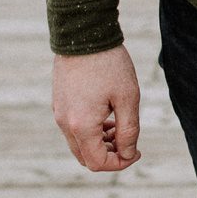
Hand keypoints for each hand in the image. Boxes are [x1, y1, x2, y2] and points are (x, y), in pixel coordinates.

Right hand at [53, 46, 141, 172]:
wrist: (83, 34)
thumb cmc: (110, 65)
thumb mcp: (128, 98)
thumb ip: (129, 131)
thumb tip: (129, 154)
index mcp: (82, 126)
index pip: (98, 163)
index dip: (120, 163)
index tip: (138, 151)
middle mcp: (65, 123)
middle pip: (85, 157)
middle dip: (109, 155)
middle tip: (129, 141)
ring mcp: (59, 113)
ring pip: (78, 144)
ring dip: (99, 143)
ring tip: (119, 127)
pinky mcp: (58, 102)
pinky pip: (72, 128)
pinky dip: (89, 131)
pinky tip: (105, 115)